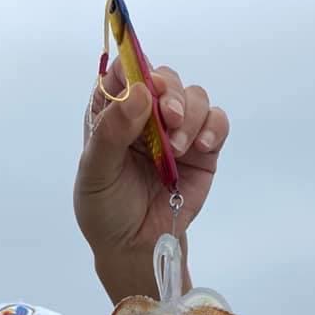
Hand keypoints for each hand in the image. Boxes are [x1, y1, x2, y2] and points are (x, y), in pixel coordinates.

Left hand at [74, 61, 229, 301]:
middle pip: (166, 79)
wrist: (133, 246)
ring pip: (195, 98)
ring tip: (177, 148)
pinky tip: (202, 145)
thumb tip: (139, 93)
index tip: (145, 84)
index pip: (125, 72)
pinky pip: (218, 123)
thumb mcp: (96, 172)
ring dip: (191, 115)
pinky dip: (215, 127)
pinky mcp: (203, 153)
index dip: (136, 69)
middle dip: (170, 93)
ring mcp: (178, 132)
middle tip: (168, 117)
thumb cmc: (106, 208)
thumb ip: (112, 133)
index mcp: (114, 112)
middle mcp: (147, 116)